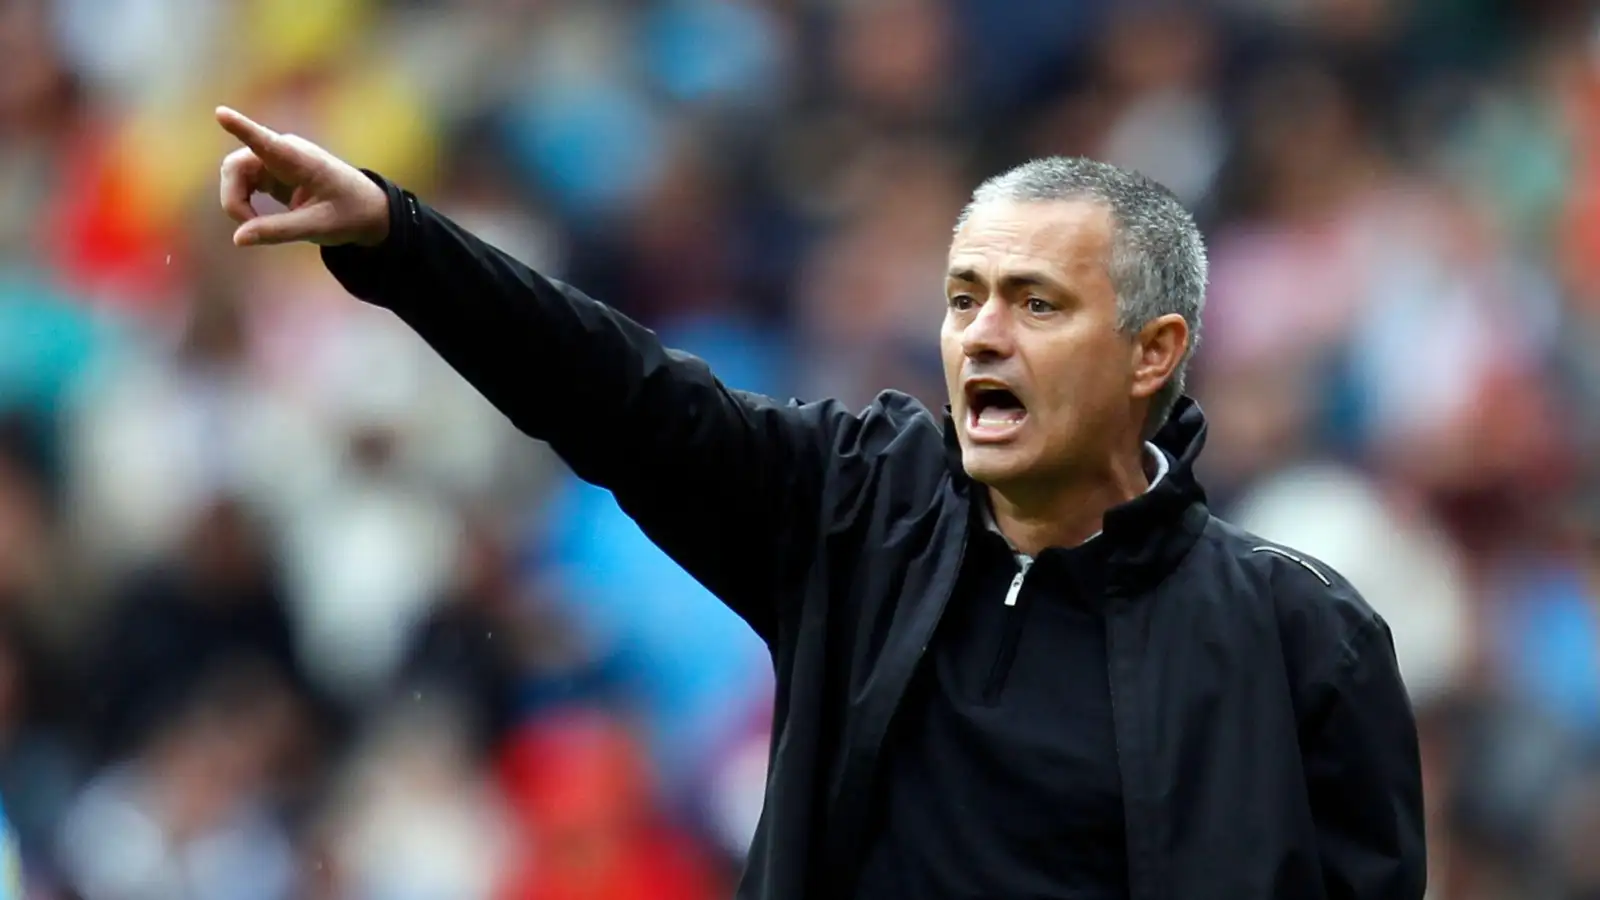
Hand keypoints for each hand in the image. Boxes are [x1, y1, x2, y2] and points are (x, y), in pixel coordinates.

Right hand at [216, 106, 390, 247]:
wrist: (366, 209)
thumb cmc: (349, 213)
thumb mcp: (319, 227)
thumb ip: (279, 231)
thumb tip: (238, 238)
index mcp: (301, 160)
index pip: (267, 142)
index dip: (241, 128)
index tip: (221, 113)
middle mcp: (283, 152)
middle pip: (235, 166)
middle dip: (233, 198)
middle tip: (249, 227)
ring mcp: (274, 160)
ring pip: (235, 175)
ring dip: (238, 203)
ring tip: (259, 228)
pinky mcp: (271, 173)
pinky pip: (242, 184)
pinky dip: (243, 204)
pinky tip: (257, 220)